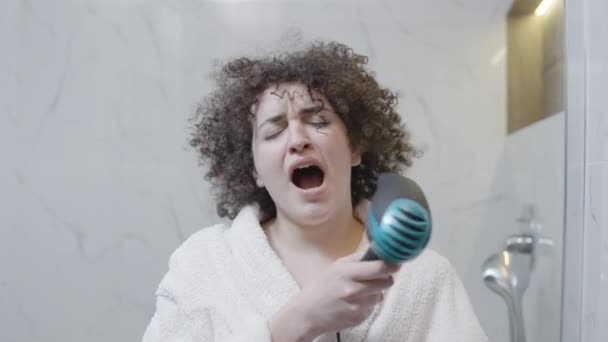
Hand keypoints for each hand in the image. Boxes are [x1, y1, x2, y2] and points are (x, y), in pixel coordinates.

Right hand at [268, 249, 400, 340]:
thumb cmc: (323, 286)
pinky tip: (353, 303)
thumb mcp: (338, 266)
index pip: (379, 267)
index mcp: (347, 273)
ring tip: (358, 292)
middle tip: (377, 276)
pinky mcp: (360, 318)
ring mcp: (357, 306)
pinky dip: (367, 304)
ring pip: (381, 295)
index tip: (397, 262)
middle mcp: (354, 290)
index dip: (392, 264)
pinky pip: (373, 307)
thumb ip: (359, 258)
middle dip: (385, 278)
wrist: (309, 313)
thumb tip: (380, 250)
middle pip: (387, 282)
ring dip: (375, 292)